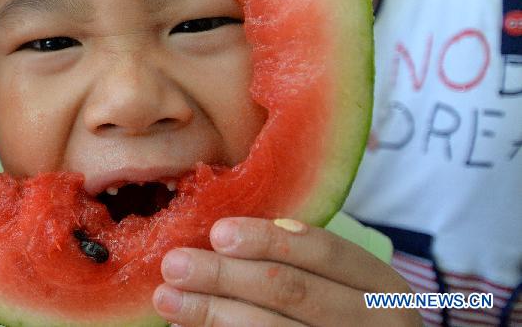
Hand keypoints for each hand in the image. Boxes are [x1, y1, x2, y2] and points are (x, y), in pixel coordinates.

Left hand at [153, 217, 421, 325]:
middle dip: (225, 276)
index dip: (268, 240)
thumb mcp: (341, 285)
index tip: (217, 232)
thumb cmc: (343, 316)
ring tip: (168, 298)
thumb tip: (219, 235)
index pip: (324, 251)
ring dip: (213, 313)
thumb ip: (296, 258)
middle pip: (292, 291)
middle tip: (175, 263)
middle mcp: (376, 322)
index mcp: (381, 286)